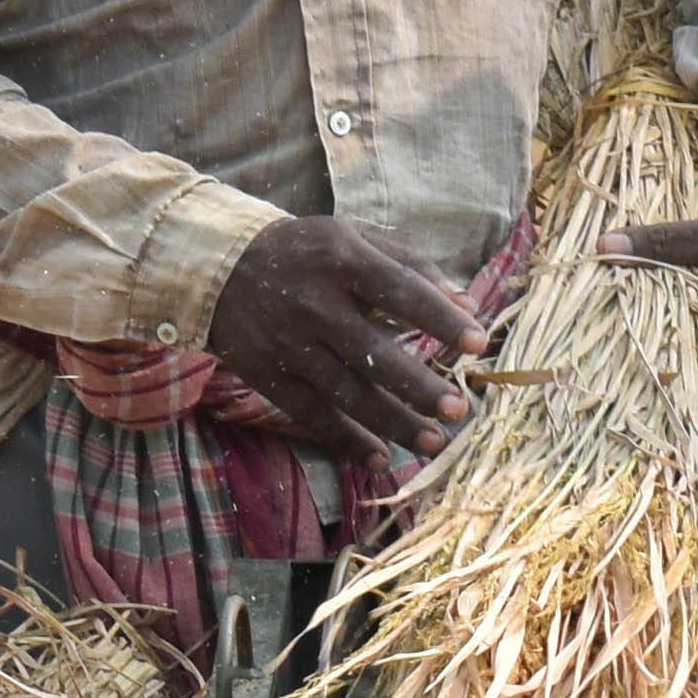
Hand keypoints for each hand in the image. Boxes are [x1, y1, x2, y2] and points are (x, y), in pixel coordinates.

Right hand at [207, 216, 487, 460]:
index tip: (478, 342)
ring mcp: (290, 344)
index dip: (441, 319)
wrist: (218, 267)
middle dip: (420, 386)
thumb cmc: (305, 252)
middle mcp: (315, 304)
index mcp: (341, 260)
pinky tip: (379, 457)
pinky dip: (347, 439)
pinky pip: (314, 414)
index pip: (401, 291)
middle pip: (375, 354)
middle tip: (459, 409)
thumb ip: (411, 266)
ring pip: (348, 393)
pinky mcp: (271, 376)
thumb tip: (466, 303)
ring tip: (434, 441)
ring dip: (394, 422)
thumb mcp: (353, 239)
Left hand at [606, 190, 697, 363]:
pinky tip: (628, 334)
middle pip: (689, 374)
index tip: (616, 366)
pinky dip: (662, 340)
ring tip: (607, 355)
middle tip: (600, 364)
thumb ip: (661, 241)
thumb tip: (604, 246)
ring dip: (653, 356)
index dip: (659, 374)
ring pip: (687, 362)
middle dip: (647, 369)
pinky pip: (688, 348)